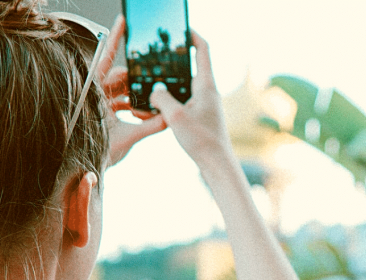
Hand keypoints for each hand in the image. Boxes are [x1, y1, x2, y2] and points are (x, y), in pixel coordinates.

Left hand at [96, 15, 166, 166]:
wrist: (86, 171)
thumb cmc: (97, 154)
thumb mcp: (127, 139)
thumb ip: (150, 127)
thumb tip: (169, 117)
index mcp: (94, 92)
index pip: (106, 59)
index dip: (116, 39)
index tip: (123, 21)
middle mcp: (97, 95)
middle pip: (121, 77)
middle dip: (139, 80)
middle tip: (155, 83)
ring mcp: (101, 104)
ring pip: (124, 91)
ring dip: (140, 97)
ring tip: (153, 104)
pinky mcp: (106, 115)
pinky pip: (124, 104)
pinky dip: (136, 108)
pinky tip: (148, 114)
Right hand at [149, 31, 231, 165]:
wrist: (216, 164)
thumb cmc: (202, 140)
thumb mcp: (176, 116)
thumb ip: (162, 98)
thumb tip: (155, 91)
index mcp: (206, 85)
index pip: (203, 50)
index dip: (192, 36)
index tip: (181, 30)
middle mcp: (208, 92)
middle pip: (190, 68)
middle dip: (173, 63)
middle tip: (155, 59)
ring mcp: (205, 104)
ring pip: (184, 87)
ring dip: (168, 86)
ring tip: (150, 86)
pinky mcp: (200, 117)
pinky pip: (183, 102)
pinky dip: (170, 102)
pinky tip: (155, 109)